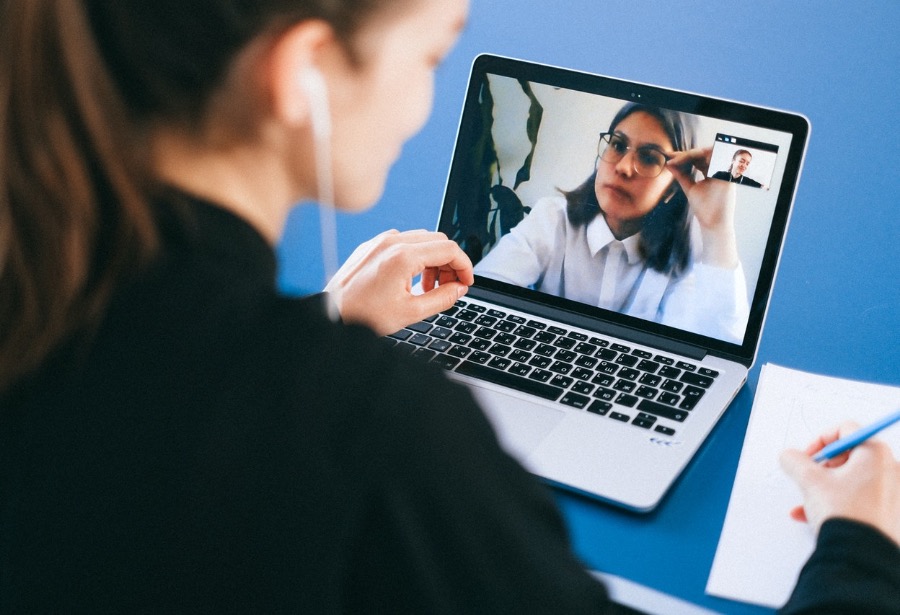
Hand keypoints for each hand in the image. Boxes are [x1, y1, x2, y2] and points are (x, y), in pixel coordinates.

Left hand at [324, 229, 473, 335]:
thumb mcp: (411, 312)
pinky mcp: (371, 245)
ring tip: (429, 288)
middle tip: (449, 287)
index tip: (466, 282)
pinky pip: (402, 242)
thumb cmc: (364, 315)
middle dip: (449, 263)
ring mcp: (380, 241)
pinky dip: (415, 257)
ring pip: (421, 239)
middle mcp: (392, 242)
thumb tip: (459, 289)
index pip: (449, 249)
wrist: (331, 314)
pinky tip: (410, 279)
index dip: (464, 266)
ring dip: (433, 260)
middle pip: (438, 241)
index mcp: (403, 256)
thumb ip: (442, 298)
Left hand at [666, 148, 738, 267]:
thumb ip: (682, 175)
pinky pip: (716, 159)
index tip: (669, 157)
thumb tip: (669, 163)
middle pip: (704, 153)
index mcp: (713, 172)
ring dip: (692, 154)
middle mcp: (720, 170)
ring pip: (710, 153)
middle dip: (686, 153)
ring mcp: (725, 171)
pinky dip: (701, 157)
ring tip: (677, 159)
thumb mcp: (690, 188)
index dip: (684, 156)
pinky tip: (687, 159)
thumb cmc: (704, 208)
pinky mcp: (728, 175)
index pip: (699, 158)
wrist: (712, 223)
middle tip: (671, 156)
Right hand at [779, 421, 899, 544]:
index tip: (808, 456)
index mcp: (876, 453)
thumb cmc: (846, 515)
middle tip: (810, 478)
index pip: (845, 430)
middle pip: (850, 455)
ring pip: (853, 479)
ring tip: (810, 501)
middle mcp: (892, 469)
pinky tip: (816, 515)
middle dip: (823, 467)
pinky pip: (860, 498)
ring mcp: (893, 492)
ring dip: (826, 486)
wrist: (861, 556)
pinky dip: (838, 502)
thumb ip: (794, 460)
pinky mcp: (891, 512)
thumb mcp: (809, 480)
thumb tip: (790, 456)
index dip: (820, 441)